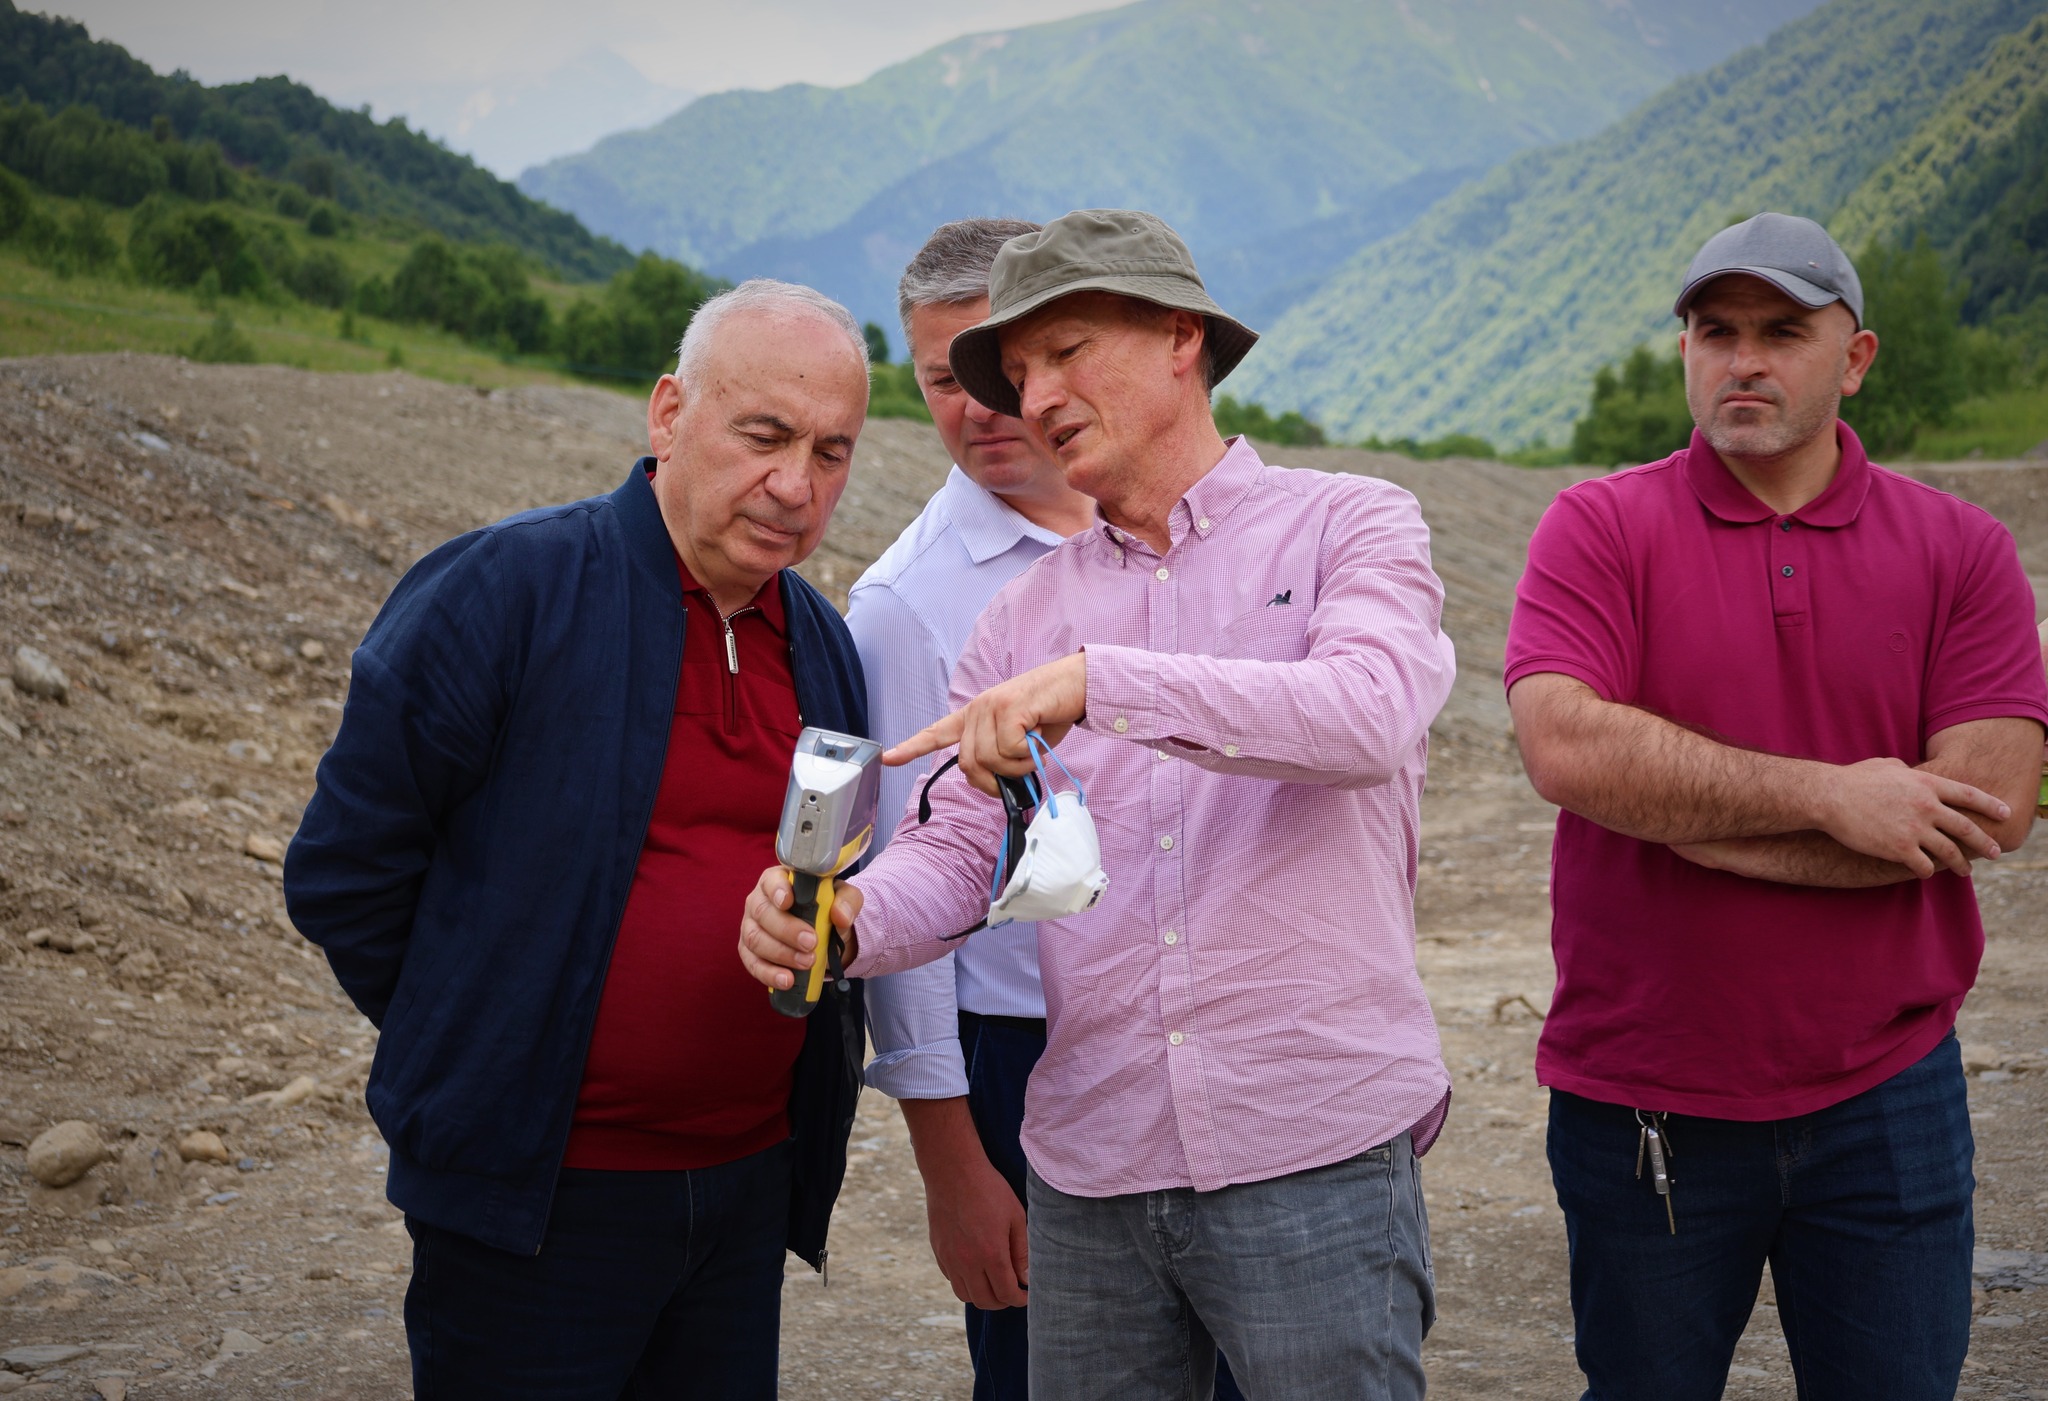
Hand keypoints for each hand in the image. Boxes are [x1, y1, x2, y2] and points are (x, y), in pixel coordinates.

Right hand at [738, 867, 862, 990]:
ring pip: (756, 940)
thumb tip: (840, 916)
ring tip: (807, 963)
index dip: (777, 890)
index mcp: (778, 880)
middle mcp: (759, 901)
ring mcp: (751, 927)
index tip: (787, 901)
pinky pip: (753, 964)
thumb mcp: (844, 898)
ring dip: (781, 954)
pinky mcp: (749, 952)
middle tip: (811, 943)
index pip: (771, 880)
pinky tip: (787, 980)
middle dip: (787, 930)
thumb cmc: (828, 908)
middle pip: (763, 913)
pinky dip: (770, 974)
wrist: (825, 934)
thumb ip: (847, 901)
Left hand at [885, 652, 1086, 796]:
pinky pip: (1009, 751)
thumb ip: (1002, 757)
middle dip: (994, 781)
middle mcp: (978, 708)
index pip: (938, 732)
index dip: (912, 747)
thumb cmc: (1052, 713)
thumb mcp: (1021, 739)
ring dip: (1018, 768)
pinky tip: (1039, 740)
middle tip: (1021, 774)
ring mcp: (991, 706)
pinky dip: (1028, 757)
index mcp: (975, 715)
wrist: (1078, 685)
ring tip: (1035, 749)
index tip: (887, 758)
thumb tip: (998, 785)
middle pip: (969, 764)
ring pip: (990, 760)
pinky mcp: (1009, 708)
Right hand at [901, 1098, 1028, 1309]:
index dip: (1020, 1299)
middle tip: (1013, 1290)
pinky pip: (952, 1279)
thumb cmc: (989, 1190)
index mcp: (991, 1255)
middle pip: (985, 1301)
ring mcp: (950, 1259)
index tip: (1027, 1294)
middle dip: (1003, 1302)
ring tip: (995, 1283)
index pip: (1007, 1294)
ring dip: (982, 1296)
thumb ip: (1022, 1252)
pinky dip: (965, 1282)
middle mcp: (968, 1263)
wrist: (952, 1170)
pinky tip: (976, 1268)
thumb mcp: (1016, 1216)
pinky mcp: (938, 1251)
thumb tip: (1026, 1279)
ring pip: (965, 1295)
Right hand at [1814, 757, 2008, 877]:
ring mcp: (1915, 829)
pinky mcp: (1899, 848)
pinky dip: (1928, 871)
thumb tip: (1908, 771)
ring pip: (1950, 851)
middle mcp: (1927, 806)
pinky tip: (1926, 872)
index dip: (1991, 805)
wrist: (1828, 796)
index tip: (2005, 813)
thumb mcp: (1885, 764)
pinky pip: (1924, 865)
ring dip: (1960, 864)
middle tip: (1995, 852)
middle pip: (1966, 828)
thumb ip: (1904, 770)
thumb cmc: (1852, 779)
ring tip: (1965, 872)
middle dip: (1984, 842)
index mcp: (1926, 784)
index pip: (1969, 795)